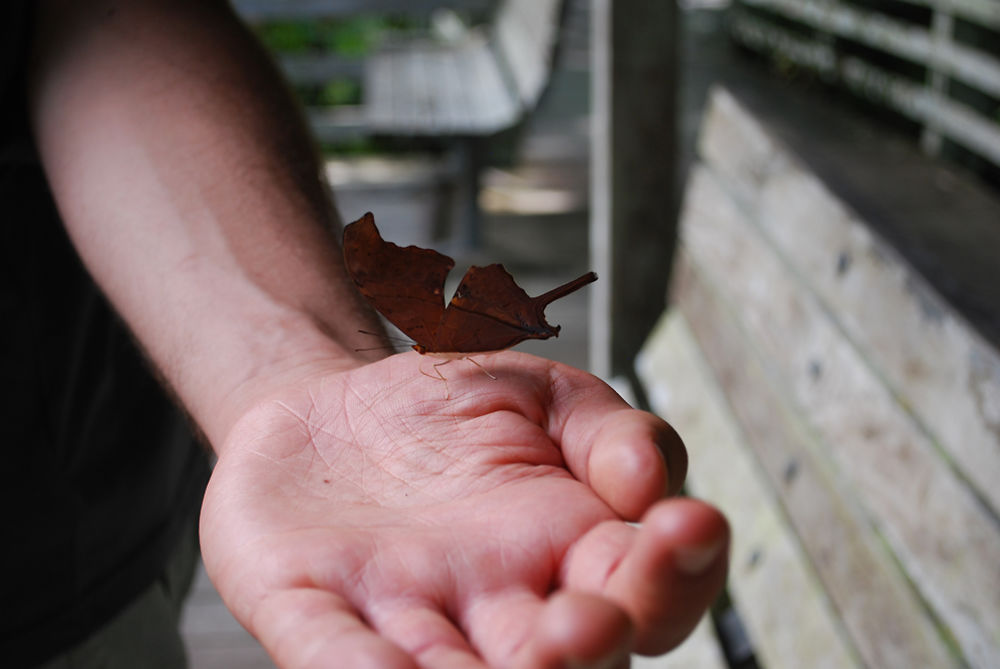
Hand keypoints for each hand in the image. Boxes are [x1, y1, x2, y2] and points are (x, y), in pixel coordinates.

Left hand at [200, 351, 728, 667]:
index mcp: (567, 552)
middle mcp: (499, 607)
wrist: (329, 413)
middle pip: (569, 661)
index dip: (679, 569)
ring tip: (526, 667)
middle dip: (586, 651)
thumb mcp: (541, 396)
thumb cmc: (440, 415)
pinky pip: (336, 653)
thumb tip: (653, 476)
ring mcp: (407, 617)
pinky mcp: (315, 612)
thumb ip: (609, 431)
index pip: (647, 587)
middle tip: (587, 624)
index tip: (687, 524)